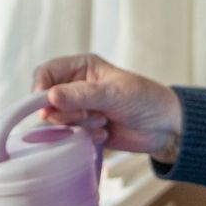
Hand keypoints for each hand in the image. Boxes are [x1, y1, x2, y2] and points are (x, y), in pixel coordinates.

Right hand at [31, 53, 182, 162]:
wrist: (165, 128)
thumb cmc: (145, 100)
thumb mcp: (114, 93)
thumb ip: (81, 95)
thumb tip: (49, 96)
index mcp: (81, 67)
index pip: (46, 72)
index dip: (40, 87)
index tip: (46, 104)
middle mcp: (75, 87)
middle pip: (46, 100)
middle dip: (64, 111)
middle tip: (88, 114)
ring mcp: (78, 110)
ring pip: (56, 120)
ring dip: (77, 125)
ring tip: (102, 121)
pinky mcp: (83, 130)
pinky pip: (69, 137)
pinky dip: (84, 137)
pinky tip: (105, 132)